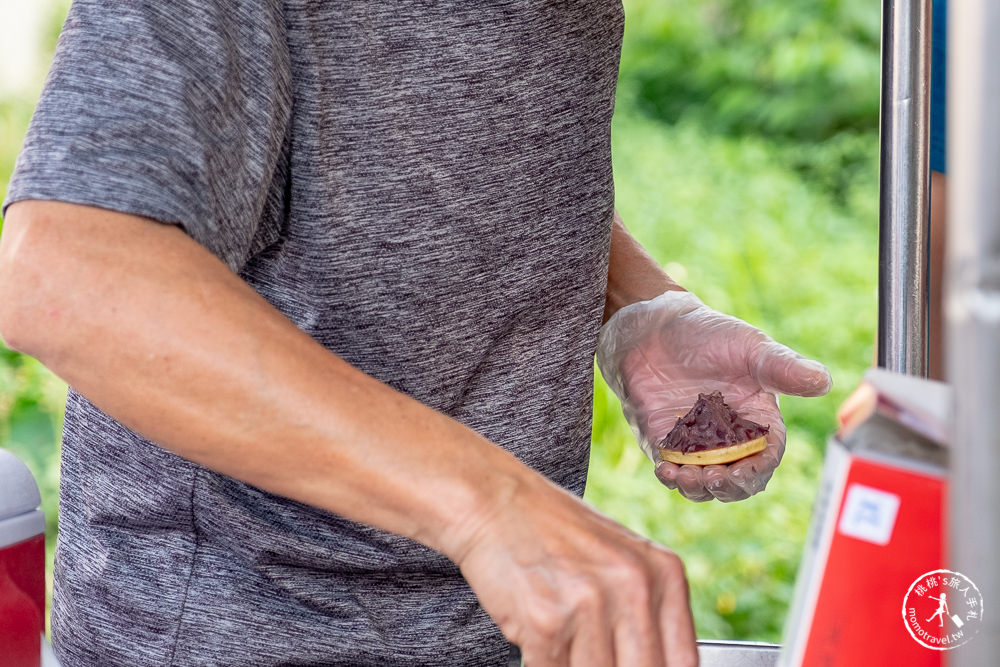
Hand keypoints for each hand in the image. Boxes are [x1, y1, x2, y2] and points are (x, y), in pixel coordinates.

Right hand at [453, 477, 697, 666]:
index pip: (683, 663)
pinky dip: (545, 663)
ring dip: (576, 666)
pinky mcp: (547, 623)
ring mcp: (591, 605)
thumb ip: (646, 612)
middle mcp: (635, 587)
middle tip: (594, 655)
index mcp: (664, 572)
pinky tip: (540, 634)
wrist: (493, 502)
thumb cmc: (554, 531)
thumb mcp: (620, 559)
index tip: (636, 665)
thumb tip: (653, 664)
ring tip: (564, 638)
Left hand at [596, 290, 831, 501]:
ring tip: (685, 475)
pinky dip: (670, 476)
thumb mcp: (749, 347)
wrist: (655, 327)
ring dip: (697, 487)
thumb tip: (824, 381)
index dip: (757, 470)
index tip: (743, 472)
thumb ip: (784, 367)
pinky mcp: (665, 441)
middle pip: (737, 479)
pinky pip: (671, 469)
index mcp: (758, 420)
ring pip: (703, 482)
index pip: (766, 457)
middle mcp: (729, 438)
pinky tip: (666, 470)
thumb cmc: (709, 333)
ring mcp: (696, 443)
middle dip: (728, 486)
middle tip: (714, 477)